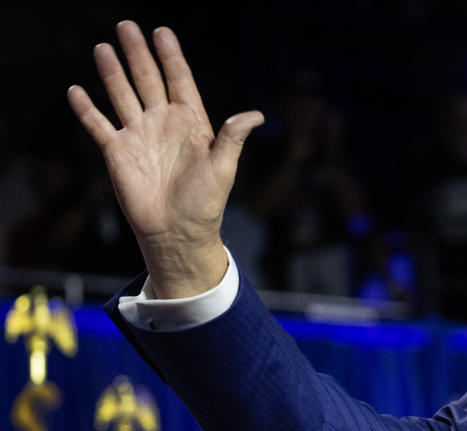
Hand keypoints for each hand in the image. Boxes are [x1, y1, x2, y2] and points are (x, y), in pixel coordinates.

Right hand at [67, 21, 263, 297]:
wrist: (177, 234)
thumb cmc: (205, 205)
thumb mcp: (223, 170)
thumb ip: (232, 139)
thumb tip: (255, 115)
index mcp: (191, 124)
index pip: (180, 81)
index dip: (171, 57)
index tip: (163, 32)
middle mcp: (163, 124)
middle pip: (148, 80)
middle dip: (138, 53)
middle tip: (126, 25)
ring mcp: (139, 136)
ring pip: (122, 95)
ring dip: (112, 72)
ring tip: (102, 47)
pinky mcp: (117, 153)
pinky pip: (99, 125)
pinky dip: (87, 110)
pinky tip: (76, 91)